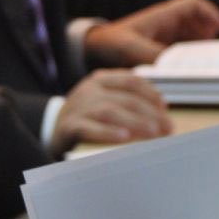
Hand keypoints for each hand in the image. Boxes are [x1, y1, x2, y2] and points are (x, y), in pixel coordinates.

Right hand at [50, 70, 171, 151]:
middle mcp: (89, 90)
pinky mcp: (68, 126)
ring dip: (135, 122)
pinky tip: (124, 138)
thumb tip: (161, 114)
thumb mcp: (104, 101)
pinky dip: (108, 132)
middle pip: (126, 98)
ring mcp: (78, 107)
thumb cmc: (87, 117)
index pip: (132, 81)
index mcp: (101, 79)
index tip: (165, 109)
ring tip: (153, 133)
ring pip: (111, 111)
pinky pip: (90, 128)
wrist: (51, 128)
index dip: (151, 94)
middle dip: (150, 113)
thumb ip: (126, 101)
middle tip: (167, 128)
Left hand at [83, 0, 218, 66]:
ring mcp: (162, 32)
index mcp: (162, 15)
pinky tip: (188, 65)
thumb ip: (156, 58)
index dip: (210, 13)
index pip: (193, 4)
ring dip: (199, 42)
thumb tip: (177, 69)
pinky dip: (188, 52)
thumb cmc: (113, 42)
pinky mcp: (157, 44)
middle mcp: (165, 21)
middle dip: (208, 30)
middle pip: (195, 19)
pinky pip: (179, 44)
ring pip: (189, 32)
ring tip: (205, 57)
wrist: (96, 46)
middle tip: (215, 49)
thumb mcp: (135, 50)